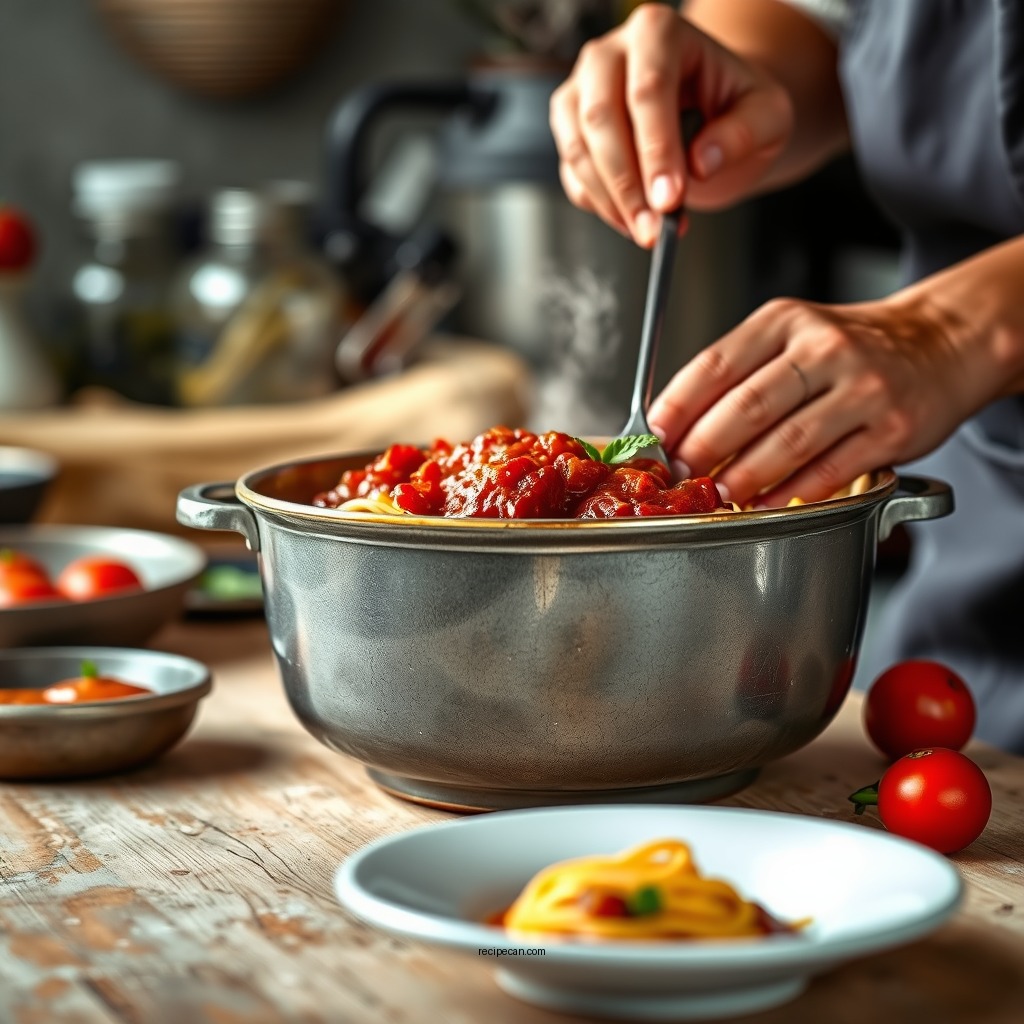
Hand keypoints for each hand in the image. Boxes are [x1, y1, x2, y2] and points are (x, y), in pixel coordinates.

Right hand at [549, 3, 792, 246]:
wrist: (715, 111)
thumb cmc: (739, 104)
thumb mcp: (768, 115)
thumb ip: (743, 133)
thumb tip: (702, 161)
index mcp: (659, 33)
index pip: (648, 90)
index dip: (657, 149)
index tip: (670, 198)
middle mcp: (609, 54)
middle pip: (601, 117)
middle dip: (627, 183)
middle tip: (655, 228)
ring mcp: (581, 90)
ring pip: (578, 149)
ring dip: (611, 201)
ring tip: (648, 232)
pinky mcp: (569, 129)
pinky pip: (572, 174)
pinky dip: (600, 205)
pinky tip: (634, 220)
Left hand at [648, 295, 992, 507]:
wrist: (938, 345)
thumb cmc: (848, 349)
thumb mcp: (789, 336)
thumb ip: (738, 373)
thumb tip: (676, 425)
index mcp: (785, 321)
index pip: (716, 363)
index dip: (678, 406)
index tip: (654, 437)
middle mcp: (825, 348)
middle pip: (748, 406)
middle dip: (703, 448)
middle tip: (680, 474)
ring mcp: (862, 388)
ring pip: (788, 441)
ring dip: (742, 476)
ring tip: (715, 495)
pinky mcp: (891, 429)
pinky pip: (829, 469)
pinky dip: (789, 493)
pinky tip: (764, 504)